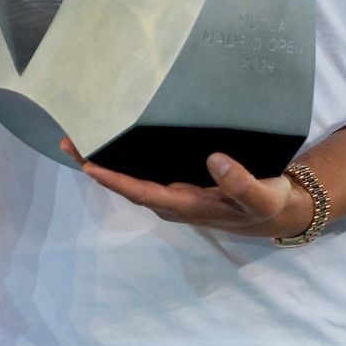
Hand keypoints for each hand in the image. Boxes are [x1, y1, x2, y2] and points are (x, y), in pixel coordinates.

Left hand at [58, 139, 312, 239]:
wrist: (278, 210)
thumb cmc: (269, 203)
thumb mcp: (262, 197)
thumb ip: (241, 183)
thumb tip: (214, 160)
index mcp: (189, 205)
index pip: (144, 193)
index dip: (115, 180)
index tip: (88, 165)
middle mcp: (174, 200)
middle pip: (127, 185)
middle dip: (96, 166)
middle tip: (67, 140)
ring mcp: (174, 191)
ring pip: (132, 177)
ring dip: (104, 160)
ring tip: (75, 135)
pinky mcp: (178, 180)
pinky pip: (143, 170)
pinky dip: (123, 156)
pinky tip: (110, 138)